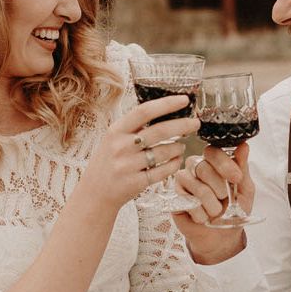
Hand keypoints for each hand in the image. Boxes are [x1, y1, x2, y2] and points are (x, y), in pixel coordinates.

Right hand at [80, 95, 199, 209]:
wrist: (95, 192)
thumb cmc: (108, 161)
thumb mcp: (113, 138)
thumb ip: (133, 126)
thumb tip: (163, 111)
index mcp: (116, 130)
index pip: (144, 111)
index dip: (166, 104)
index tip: (184, 100)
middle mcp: (121, 146)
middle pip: (159, 131)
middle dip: (182, 125)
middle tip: (195, 123)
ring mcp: (128, 166)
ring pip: (164, 152)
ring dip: (178, 147)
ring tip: (181, 145)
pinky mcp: (136, 183)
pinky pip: (163, 171)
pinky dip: (174, 164)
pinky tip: (176, 160)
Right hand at [171, 143, 254, 263]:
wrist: (222, 238)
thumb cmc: (234, 212)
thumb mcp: (245, 190)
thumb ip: (242, 168)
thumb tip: (243, 146)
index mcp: (214, 163)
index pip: (212, 151)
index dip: (224, 164)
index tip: (236, 178)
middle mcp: (196, 168)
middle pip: (202, 166)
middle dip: (218, 186)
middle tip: (224, 198)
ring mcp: (183, 182)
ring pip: (194, 183)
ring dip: (210, 203)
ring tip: (215, 212)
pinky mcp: (174, 197)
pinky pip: (185, 199)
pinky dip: (199, 212)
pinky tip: (203, 217)